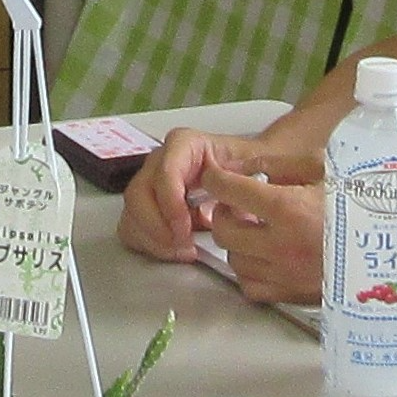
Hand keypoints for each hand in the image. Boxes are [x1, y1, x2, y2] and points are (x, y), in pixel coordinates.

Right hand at [121, 128, 309, 261]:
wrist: (256, 171)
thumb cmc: (259, 166)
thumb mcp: (264, 165)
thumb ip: (254, 175)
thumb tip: (243, 193)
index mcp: (186, 145)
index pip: (165, 170)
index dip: (170, 202)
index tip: (186, 228)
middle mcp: (163, 161)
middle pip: (139, 194)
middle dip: (158, 226)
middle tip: (184, 247)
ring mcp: (152, 184)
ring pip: (132, 213)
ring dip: (154, 238)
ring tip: (184, 252)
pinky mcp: (149, 206)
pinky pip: (133, 227)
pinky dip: (150, 244)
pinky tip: (176, 250)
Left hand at [187, 163, 330, 306]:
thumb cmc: (366, 203)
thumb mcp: (326, 169)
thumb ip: (281, 165)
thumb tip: (247, 166)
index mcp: (289, 209)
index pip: (229, 191)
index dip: (218, 180)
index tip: (218, 178)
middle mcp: (282, 246)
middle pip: (224, 230)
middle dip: (226, 213)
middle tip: (241, 205)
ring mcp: (286, 275)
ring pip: (234, 260)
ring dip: (239, 243)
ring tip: (257, 230)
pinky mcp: (293, 296)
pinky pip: (252, 287)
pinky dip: (251, 271)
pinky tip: (266, 257)